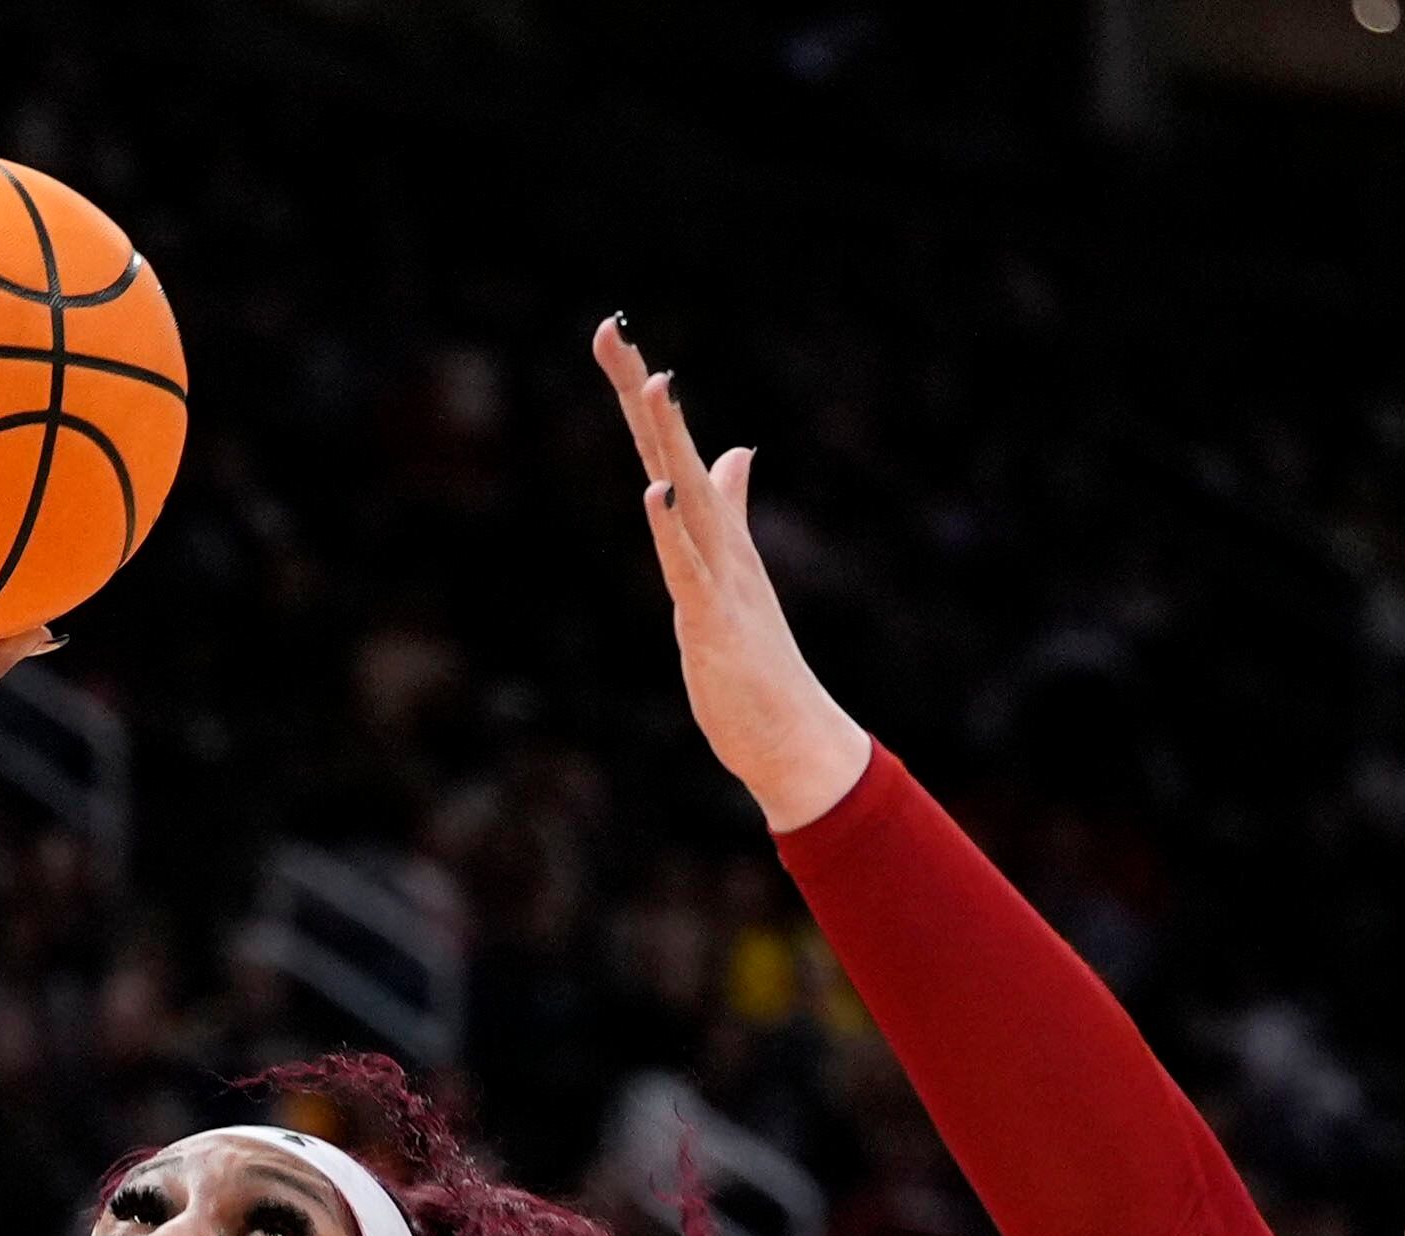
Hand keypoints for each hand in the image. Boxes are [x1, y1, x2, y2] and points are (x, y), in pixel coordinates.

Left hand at [591, 316, 873, 832]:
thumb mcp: (730, 572)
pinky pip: (689, 568)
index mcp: (717, 532)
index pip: (671, 447)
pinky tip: (656, 491)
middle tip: (610, 328)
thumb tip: (734, 451)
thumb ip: (730, 508)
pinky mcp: (714, 619)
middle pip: (675, 451)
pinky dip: (672, 528)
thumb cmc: (757, 662)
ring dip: (671, 440)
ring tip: (654, 383)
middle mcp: (720, 542)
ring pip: (689, 496)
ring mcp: (720, 578)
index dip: (639, 394)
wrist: (795, 738)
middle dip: (641, 391)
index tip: (610, 333)